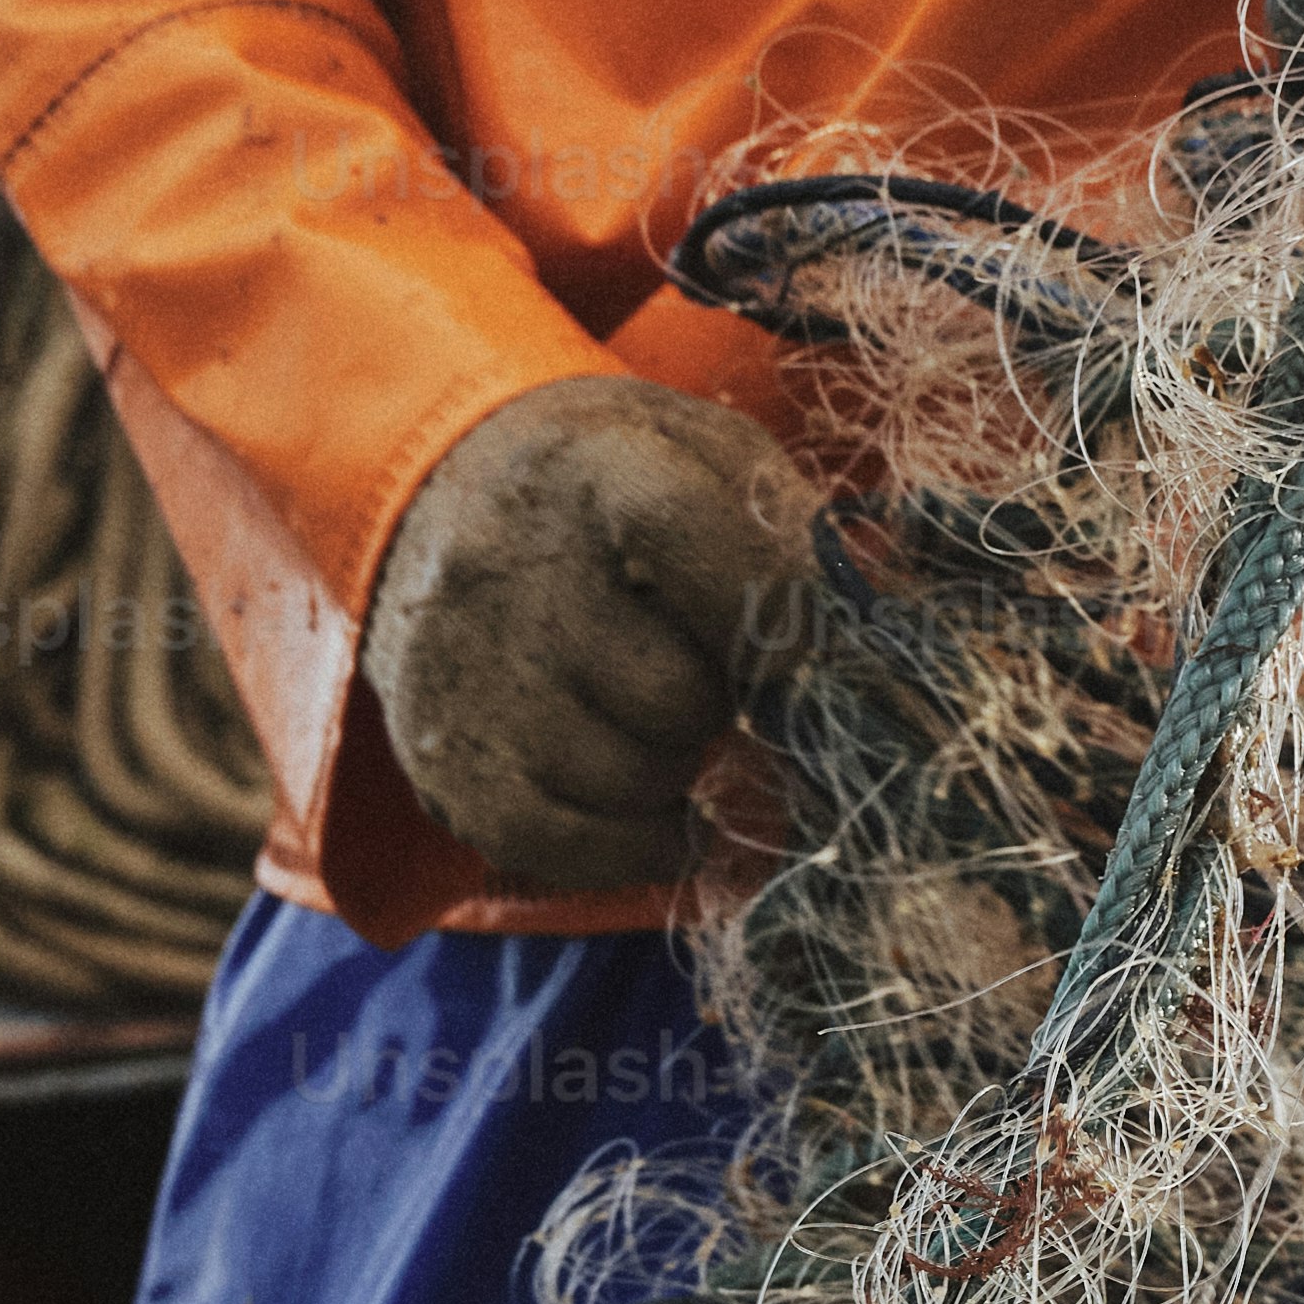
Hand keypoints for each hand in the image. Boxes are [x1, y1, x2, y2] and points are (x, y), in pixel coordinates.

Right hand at [362, 374, 818, 893]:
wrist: (436, 490)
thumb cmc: (609, 484)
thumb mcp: (702, 453)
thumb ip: (788, 531)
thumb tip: (867, 639)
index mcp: (596, 471)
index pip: (702, 545)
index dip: (778, 613)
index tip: (811, 647)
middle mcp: (514, 571)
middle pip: (677, 697)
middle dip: (716, 701)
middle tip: (696, 669)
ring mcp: (472, 677)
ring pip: (634, 780)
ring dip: (673, 768)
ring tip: (646, 714)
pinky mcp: (445, 763)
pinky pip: (570, 851)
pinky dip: (633, 844)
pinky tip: (649, 803)